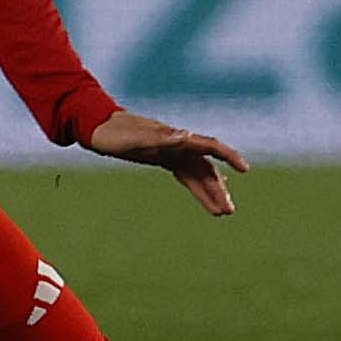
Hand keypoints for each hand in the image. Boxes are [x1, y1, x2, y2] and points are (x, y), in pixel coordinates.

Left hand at [83, 110, 247, 216]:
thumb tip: (187, 135)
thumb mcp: (134, 137)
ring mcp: (171, 151)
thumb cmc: (113, 132)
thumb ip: (161, 138)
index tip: (244, 168)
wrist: (96, 127)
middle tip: (229, 212)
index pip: (209, 146)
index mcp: (175, 138)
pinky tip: (205, 199)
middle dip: (219, 188)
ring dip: (210, 191)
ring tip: (222, 213)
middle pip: (205, 167)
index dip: (228, 156)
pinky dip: (196, 187)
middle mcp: (178, 144)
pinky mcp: (162, 158)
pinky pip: (185, 174)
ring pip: (198, 173)